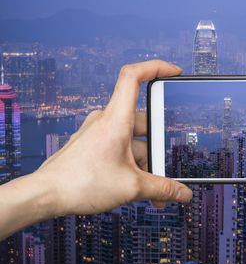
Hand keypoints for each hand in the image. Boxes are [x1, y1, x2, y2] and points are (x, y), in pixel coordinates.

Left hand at [37, 60, 192, 215]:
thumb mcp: (132, 187)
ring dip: (145, 163)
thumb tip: (183, 193)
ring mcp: (97, 133)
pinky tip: (136, 186)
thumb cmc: (79, 184)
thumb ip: (162, 188)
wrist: (45, 196)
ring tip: (152, 189)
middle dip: (158, 147)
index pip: (134, 76)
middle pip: (143, 121)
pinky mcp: (92, 146)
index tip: (174, 71)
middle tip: (165, 168)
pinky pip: (120, 148)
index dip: (156, 67)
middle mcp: (105, 121)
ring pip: (132, 140)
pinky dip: (132, 165)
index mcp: (116, 119)